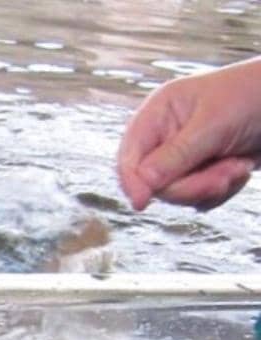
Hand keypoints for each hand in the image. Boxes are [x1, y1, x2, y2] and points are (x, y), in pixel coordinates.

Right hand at [117, 57, 260, 210]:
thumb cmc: (253, 96)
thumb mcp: (213, 125)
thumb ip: (175, 156)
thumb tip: (142, 184)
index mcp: (158, 113)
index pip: (130, 155)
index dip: (132, 181)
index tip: (142, 203)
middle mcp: (165, 137)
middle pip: (154, 183)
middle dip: (191, 185)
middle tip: (223, 177)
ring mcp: (183, 157)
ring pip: (177, 194)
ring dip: (211, 186)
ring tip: (239, 166)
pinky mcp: (200, 173)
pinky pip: (197, 199)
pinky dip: (221, 192)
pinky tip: (240, 170)